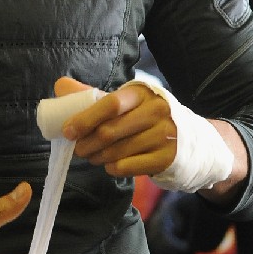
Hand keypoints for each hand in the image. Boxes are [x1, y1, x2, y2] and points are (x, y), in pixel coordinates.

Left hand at [55, 77, 237, 195]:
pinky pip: (129, 166)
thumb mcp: (126, 101)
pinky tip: (110, 165)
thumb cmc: (147, 118)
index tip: (67, 131)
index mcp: (141, 92)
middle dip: (87, 143)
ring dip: (97, 157)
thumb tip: (60, 85)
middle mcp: (156, 111)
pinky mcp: (167, 157)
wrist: (192, 140)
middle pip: (111, 131)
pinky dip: (113, 168)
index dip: (85, 118)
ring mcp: (164, 135)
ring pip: (118, 151)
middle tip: (77, 149)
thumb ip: (93, 95)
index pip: (109, 104)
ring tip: (91, 157)